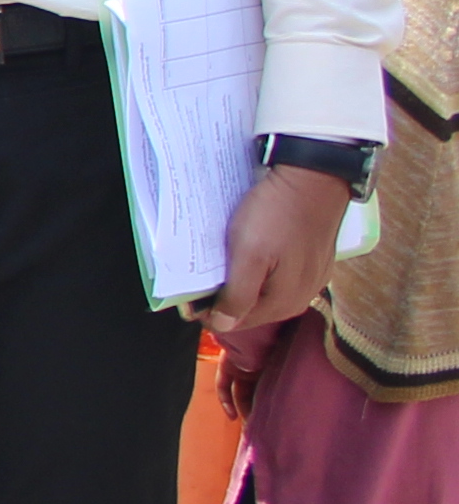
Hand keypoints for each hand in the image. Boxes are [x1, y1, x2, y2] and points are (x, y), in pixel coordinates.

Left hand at [202, 165, 352, 339]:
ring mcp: (310, 278)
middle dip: (224, 298)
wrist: (315, 177)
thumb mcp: (250, 255)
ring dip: (241, 283)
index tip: (188, 296)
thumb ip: (238, 295)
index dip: (209, 312)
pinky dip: (259, 269)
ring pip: (264, 291)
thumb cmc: (277, 215)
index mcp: (284, 303)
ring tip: (220, 264)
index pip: (236, 323)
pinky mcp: (313, 260)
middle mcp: (301, 297)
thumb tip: (222, 326)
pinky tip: (248, 253)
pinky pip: (278, 275)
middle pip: (251, 309)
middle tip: (200, 278)